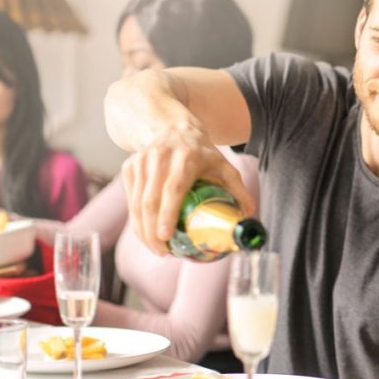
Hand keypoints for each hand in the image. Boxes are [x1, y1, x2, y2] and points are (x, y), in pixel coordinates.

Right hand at [121, 123, 253, 253]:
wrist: (171, 126)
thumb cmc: (201, 151)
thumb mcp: (223, 165)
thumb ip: (237, 189)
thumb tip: (248, 215)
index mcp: (185, 158)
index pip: (172, 189)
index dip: (167, 214)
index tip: (166, 236)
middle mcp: (159, 159)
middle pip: (150, 200)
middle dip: (152, 231)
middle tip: (163, 252)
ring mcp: (141, 162)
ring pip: (137, 202)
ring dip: (143, 229)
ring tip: (156, 248)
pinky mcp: (130, 167)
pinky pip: (131, 199)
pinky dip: (137, 219)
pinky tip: (147, 234)